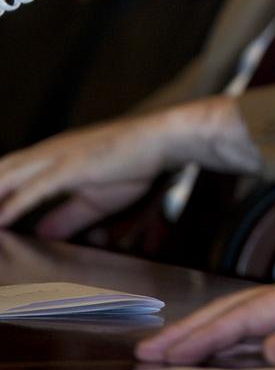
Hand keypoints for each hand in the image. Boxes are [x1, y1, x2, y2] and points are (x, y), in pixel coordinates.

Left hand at [0, 97, 254, 237]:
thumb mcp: (96, 197)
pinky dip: (12, 207)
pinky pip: (33, 190)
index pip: (5, 175)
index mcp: (51, 156)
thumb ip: (68, 216)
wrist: (163, 136)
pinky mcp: (71, 167)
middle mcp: (47, 153)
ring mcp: (57, 157)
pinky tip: (1, 223)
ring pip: (6, 179)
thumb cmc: (136, 161)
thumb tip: (41, 234)